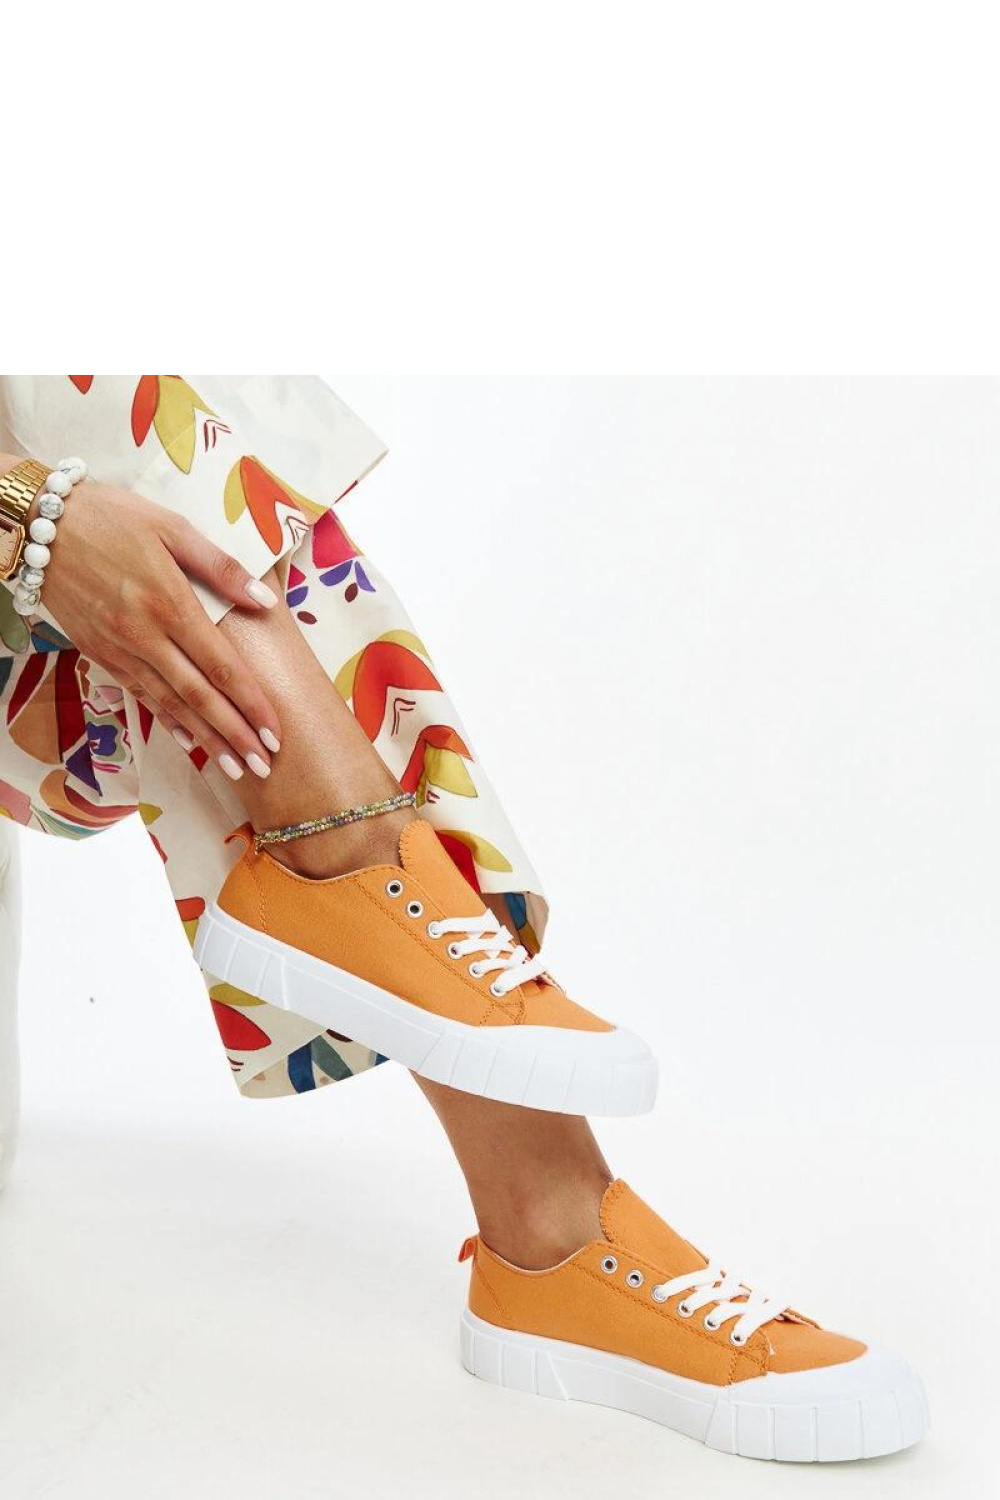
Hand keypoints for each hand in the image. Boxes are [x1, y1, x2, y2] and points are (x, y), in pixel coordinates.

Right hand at [40, 481, 281, 779]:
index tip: (275, 732)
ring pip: (170, 704)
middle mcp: (144, 636)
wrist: (40, 525)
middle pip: (198, 696)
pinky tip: (188, 741)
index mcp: (169, 603)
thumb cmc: (112, 518)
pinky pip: (140, 695)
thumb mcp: (171, 527)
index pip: (220, 666)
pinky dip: (167, 721)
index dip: (250, 703)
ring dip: (205, 739)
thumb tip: (263, 600)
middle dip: (234, 735)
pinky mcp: (99, 654)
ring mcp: (119, 649)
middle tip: (264, 767)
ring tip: (235, 766)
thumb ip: (220, 567)